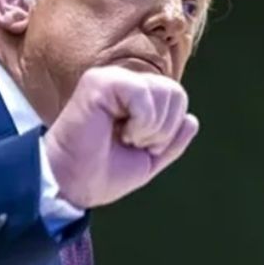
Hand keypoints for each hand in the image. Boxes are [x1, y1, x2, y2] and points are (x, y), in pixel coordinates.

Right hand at [42, 66, 198, 207]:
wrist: (72, 185)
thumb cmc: (101, 173)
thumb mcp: (148, 162)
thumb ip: (172, 143)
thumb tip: (191, 120)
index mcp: (137, 98)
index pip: (177, 98)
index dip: (168, 130)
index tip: (139, 146)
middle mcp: (126, 83)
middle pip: (176, 93)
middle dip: (162, 130)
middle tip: (132, 142)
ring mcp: (112, 79)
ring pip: (165, 91)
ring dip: (150, 127)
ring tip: (124, 137)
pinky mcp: (100, 81)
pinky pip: (143, 94)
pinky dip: (140, 121)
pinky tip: (117, 131)